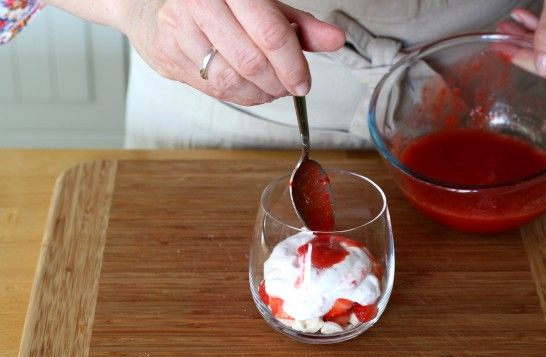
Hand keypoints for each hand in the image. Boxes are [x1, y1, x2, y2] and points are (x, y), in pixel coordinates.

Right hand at [116, 0, 344, 105]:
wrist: (150, 2)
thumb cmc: (211, 0)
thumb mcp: (260, 3)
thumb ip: (296, 24)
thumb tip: (333, 39)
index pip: (270, 33)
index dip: (292, 64)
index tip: (303, 81)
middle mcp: (198, 5)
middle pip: (252, 62)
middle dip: (278, 83)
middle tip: (289, 86)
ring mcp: (178, 32)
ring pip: (231, 81)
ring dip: (260, 94)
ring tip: (271, 89)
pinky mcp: (168, 58)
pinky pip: (213, 90)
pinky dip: (239, 96)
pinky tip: (248, 89)